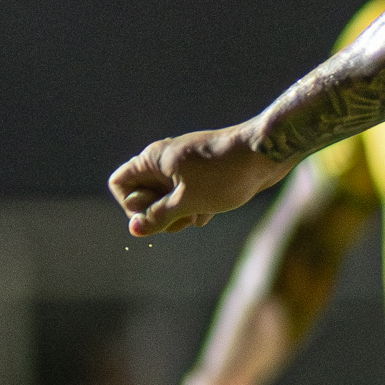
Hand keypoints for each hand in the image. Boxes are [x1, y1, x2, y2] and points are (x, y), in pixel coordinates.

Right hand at [109, 126, 287, 235]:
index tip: (156, 212)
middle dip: (160, 213)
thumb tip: (134, 230)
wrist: (265, 154)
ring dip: (180, 213)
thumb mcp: (188, 202)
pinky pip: (186, 197)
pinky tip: (213, 209)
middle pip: (143, 196)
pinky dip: (196, 207)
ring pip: (167, 200)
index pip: (119, 184)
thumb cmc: (225, 175)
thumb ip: (158, 216)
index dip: (132, 205)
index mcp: (153, 160)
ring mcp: (183, 167)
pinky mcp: (201, 175)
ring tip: (201, 210)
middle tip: (184, 214)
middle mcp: (163, 160)